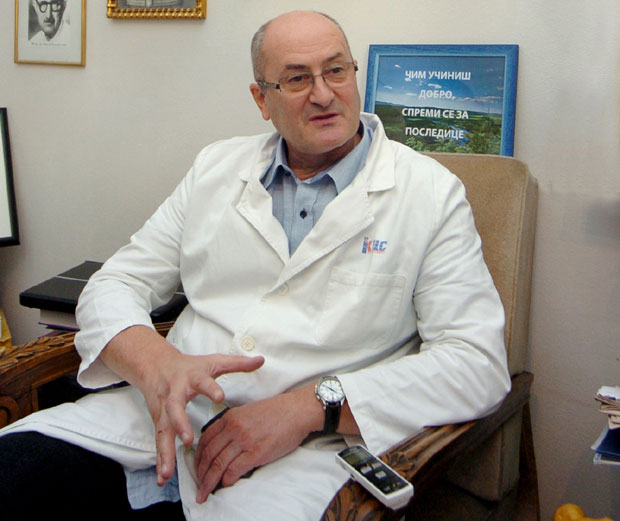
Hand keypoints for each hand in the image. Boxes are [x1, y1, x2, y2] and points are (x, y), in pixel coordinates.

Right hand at [99, 326, 263, 485]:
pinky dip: (161, 459)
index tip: (220, 397)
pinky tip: (163, 477)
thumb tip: (260, 360)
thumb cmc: (189, 367)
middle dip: (180, 424)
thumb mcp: (213, 362)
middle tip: (188, 439)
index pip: (201, 381)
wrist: (156, 365)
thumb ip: (236, 363)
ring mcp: (163, 409)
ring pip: (163, 430)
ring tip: (169, 472)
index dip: (210, 388)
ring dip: (165, 451)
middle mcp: (174, 393)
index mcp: (191, 377)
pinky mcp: (158, 421)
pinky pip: (159, 441)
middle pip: (174, 408)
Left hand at [194, 386, 322, 502]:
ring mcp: (244, 440)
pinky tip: (226, 485)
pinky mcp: (256, 453)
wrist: (296, 411)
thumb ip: (234, 424)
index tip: (197, 467)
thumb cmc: (276, 412)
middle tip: (199, 485)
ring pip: (217, 465)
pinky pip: (233, 470)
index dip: (197, 457)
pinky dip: (226, 481)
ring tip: (205, 493)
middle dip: (200, 473)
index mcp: (230, 417)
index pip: (205, 439)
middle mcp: (233, 428)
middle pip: (208, 454)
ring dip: (208, 482)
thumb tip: (223, 444)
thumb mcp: (248, 411)